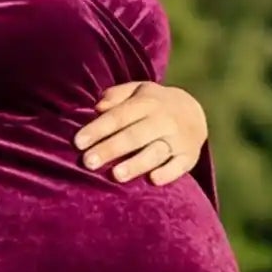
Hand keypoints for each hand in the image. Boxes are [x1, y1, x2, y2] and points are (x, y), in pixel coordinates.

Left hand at [73, 82, 207, 185]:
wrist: (194, 112)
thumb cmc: (153, 105)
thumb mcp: (137, 91)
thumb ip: (116, 96)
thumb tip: (98, 107)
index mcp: (147, 103)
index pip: (119, 116)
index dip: (98, 129)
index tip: (78, 142)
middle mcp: (164, 120)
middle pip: (134, 136)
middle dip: (111, 149)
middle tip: (89, 162)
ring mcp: (178, 139)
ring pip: (155, 152)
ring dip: (136, 164)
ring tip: (116, 175)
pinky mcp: (189, 156)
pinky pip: (179, 166)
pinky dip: (168, 173)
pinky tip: (153, 180)